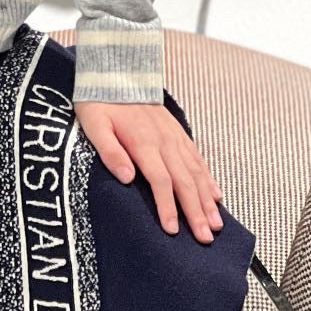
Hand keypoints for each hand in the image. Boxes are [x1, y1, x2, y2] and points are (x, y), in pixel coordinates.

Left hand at [72, 99, 225, 242]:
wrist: (117, 72)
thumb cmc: (100, 102)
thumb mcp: (94, 125)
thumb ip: (109, 151)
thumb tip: (126, 177)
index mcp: (143, 143)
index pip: (160, 181)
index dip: (167, 206)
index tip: (172, 229)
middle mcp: (164, 142)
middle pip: (185, 182)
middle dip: (196, 212)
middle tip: (205, 238)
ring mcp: (174, 137)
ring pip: (196, 172)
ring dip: (207, 199)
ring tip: (216, 224)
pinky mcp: (178, 133)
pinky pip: (198, 159)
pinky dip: (209, 178)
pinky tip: (216, 195)